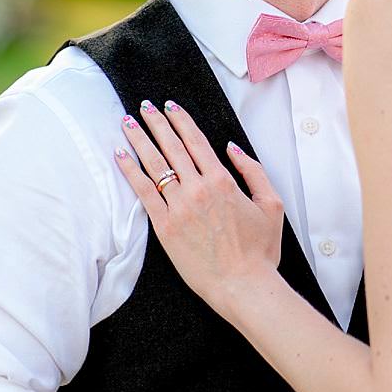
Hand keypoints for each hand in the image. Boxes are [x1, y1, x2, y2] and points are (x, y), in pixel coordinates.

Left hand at [114, 99, 285, 315]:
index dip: (181, 121)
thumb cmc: (260, 250)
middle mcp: (198, 189)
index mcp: (224, 182)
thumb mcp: (271, 205)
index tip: (170, 106)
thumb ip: (253, 172)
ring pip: (154, 165)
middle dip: (156, 123)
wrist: (243, 284)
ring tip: (127, 122)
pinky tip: (120, 155)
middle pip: (172, 148)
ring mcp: (178, 208)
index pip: (196, 142)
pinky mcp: (164, 227)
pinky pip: (142, 193)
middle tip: (144, 107)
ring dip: (139, 140)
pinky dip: (129, 171)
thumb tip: (231, 148)